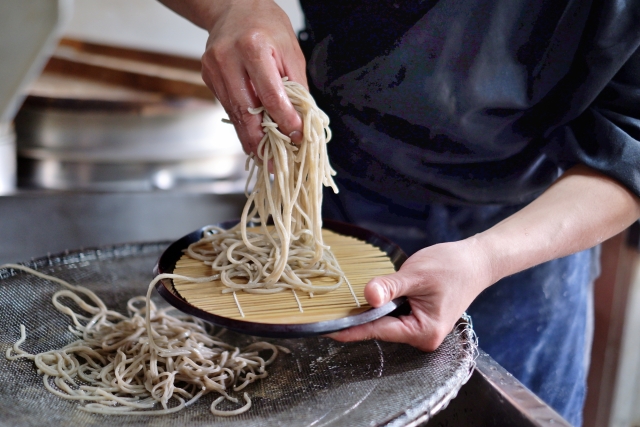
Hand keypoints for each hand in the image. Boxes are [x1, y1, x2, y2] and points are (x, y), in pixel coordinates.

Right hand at [200, 0, 306, 155]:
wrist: (234, 7)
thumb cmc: (268, 27)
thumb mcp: (291, 51)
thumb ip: (296, 87)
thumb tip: (301, 121)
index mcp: (252, 48)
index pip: (270, 95)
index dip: (284, 121)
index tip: (296, 137)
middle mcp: (228, 58)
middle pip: (245, 110)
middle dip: (260, 141)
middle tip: (273, 164)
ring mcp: (213, 68)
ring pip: (233, 113)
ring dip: (249, 138)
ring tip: (264, 157)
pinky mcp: (207, 76)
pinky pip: (227, 106)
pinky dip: (241, 123)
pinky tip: (252, 136)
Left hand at [329, 237, 491, 351]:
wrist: (476, 261)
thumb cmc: (451, 267)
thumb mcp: (416, 274)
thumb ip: (390, 287)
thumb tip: (368, 297)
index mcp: (424, 332)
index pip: (378, 331)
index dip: (352, 328)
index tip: (327, 330)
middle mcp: (422, 337)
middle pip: (380, 328)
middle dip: (363, 314)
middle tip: (336, 303)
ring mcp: (421, 331)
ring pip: (386, 321)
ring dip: (374, 308)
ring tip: (364, 292)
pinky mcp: (419, 321)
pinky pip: (394, 316)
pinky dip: (384, 305)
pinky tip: (379, 293)